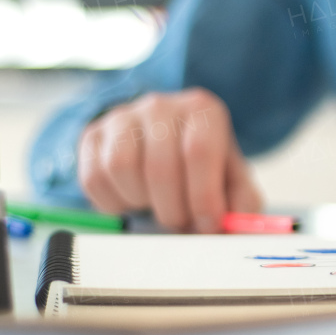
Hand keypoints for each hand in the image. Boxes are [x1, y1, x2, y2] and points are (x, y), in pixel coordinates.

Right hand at [77, 88, 262, 232]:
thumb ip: (243, 205)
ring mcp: (122, 117)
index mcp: (202, 110)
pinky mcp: (92, 135)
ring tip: (157, 204)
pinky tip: (133, 199)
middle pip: (160, 167)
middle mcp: (161, 105)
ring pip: (121, 169)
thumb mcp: (233, 181)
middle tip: (181, 223)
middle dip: (173, 210)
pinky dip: (113, 203)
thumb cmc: (204, 168)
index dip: (203, 196)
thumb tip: (233, 229)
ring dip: (141, 202)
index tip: (208, 224)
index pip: (199, 151)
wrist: (166, 144)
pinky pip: (93, 178)